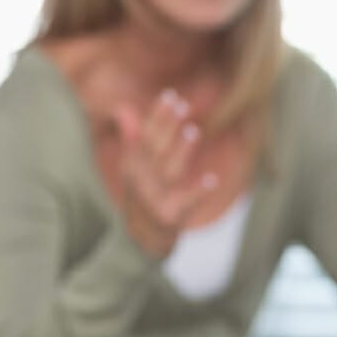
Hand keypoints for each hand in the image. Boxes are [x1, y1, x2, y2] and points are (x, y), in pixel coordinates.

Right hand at [112, 90, 215, 258]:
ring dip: (181, 151)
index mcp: (133, 165)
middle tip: (183, 104)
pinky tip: (213, 179)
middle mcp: (140, 179)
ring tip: (194, 131)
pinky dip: (198, 191)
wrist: (141, 242)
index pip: (145, 135)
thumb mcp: (133, 168)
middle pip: (155, 149)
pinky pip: (185, 202)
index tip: (171, 95)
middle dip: (168, 126)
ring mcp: (153, 198)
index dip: (158, 115)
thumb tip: (123, 107)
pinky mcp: (168, 216)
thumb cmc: (142, 198)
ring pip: (168, 171)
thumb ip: (132, 138)